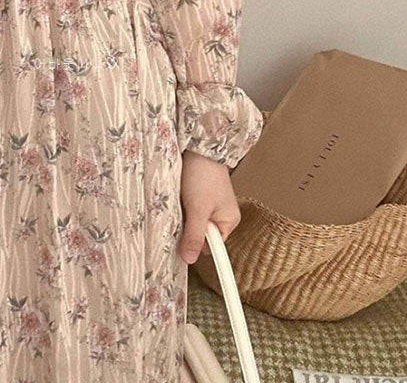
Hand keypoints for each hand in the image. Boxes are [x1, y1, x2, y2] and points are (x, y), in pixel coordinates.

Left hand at [178, 149, 240, 263]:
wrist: (199, 146)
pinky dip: (182, 205)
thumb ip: (194, 236)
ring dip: (183, 216)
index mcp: (229, 221)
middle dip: (187, 228)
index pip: (213, 247)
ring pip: (192, 220)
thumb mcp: (198, 210)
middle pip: (200, 233)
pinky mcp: (199, 193)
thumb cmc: (203, 176)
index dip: (197, 247)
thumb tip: (190, 259)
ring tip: (178, 204)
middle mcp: (222, 214)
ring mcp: (210, 203)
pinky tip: (177, 198)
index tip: (181, 247)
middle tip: (179, 218)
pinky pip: (189, 208)